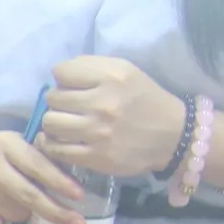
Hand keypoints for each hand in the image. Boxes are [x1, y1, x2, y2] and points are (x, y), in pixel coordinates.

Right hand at [0, 127, 85, 223]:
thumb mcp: (16, 143)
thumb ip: (38, 158)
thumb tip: (69, 186)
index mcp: (6, 143)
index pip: (37, 165)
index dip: (60, 182)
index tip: (80, 196)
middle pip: (27, 194)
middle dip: (55, 212)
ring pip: (13, 213)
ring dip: (22, 213)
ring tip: (15, 203)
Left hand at [41, 55, 190, 179]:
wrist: (173, 136)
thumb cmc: (144, 100)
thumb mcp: (125, 71)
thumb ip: (91, 66)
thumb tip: (58, 73)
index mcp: (112, 77)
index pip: (62, 72)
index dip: (63, 79)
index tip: (72, 86)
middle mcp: (104, 103)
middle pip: (53, 99)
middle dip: (58, 102)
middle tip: (70, 108)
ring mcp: (99, 132)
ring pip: (50, 123)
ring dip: (54, 123)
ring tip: (66, 124)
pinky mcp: (96, 157)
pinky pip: (56, 149)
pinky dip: (54, 145)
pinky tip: (63, 141)